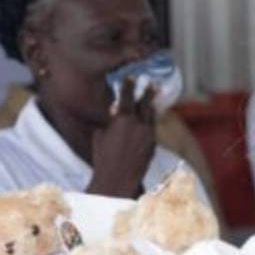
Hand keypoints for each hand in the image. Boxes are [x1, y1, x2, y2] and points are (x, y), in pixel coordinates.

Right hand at [88, 79, 156, 198]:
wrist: (118, 177)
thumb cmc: (103, 157)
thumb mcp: (100, 135)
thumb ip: (109, 121)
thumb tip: (114, 111)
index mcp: (122, 120)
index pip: (126, 97)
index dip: (128, 85)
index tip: (130, 76)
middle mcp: (138, 125)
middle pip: (145, 103)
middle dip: (148, 92)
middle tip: (153, 83)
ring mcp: (148, 134)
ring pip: (152, 116)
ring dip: (152, 106)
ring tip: (154, 97)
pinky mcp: (153, 144)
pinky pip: (152, 129)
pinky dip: (150, 122)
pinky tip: (150, 119)